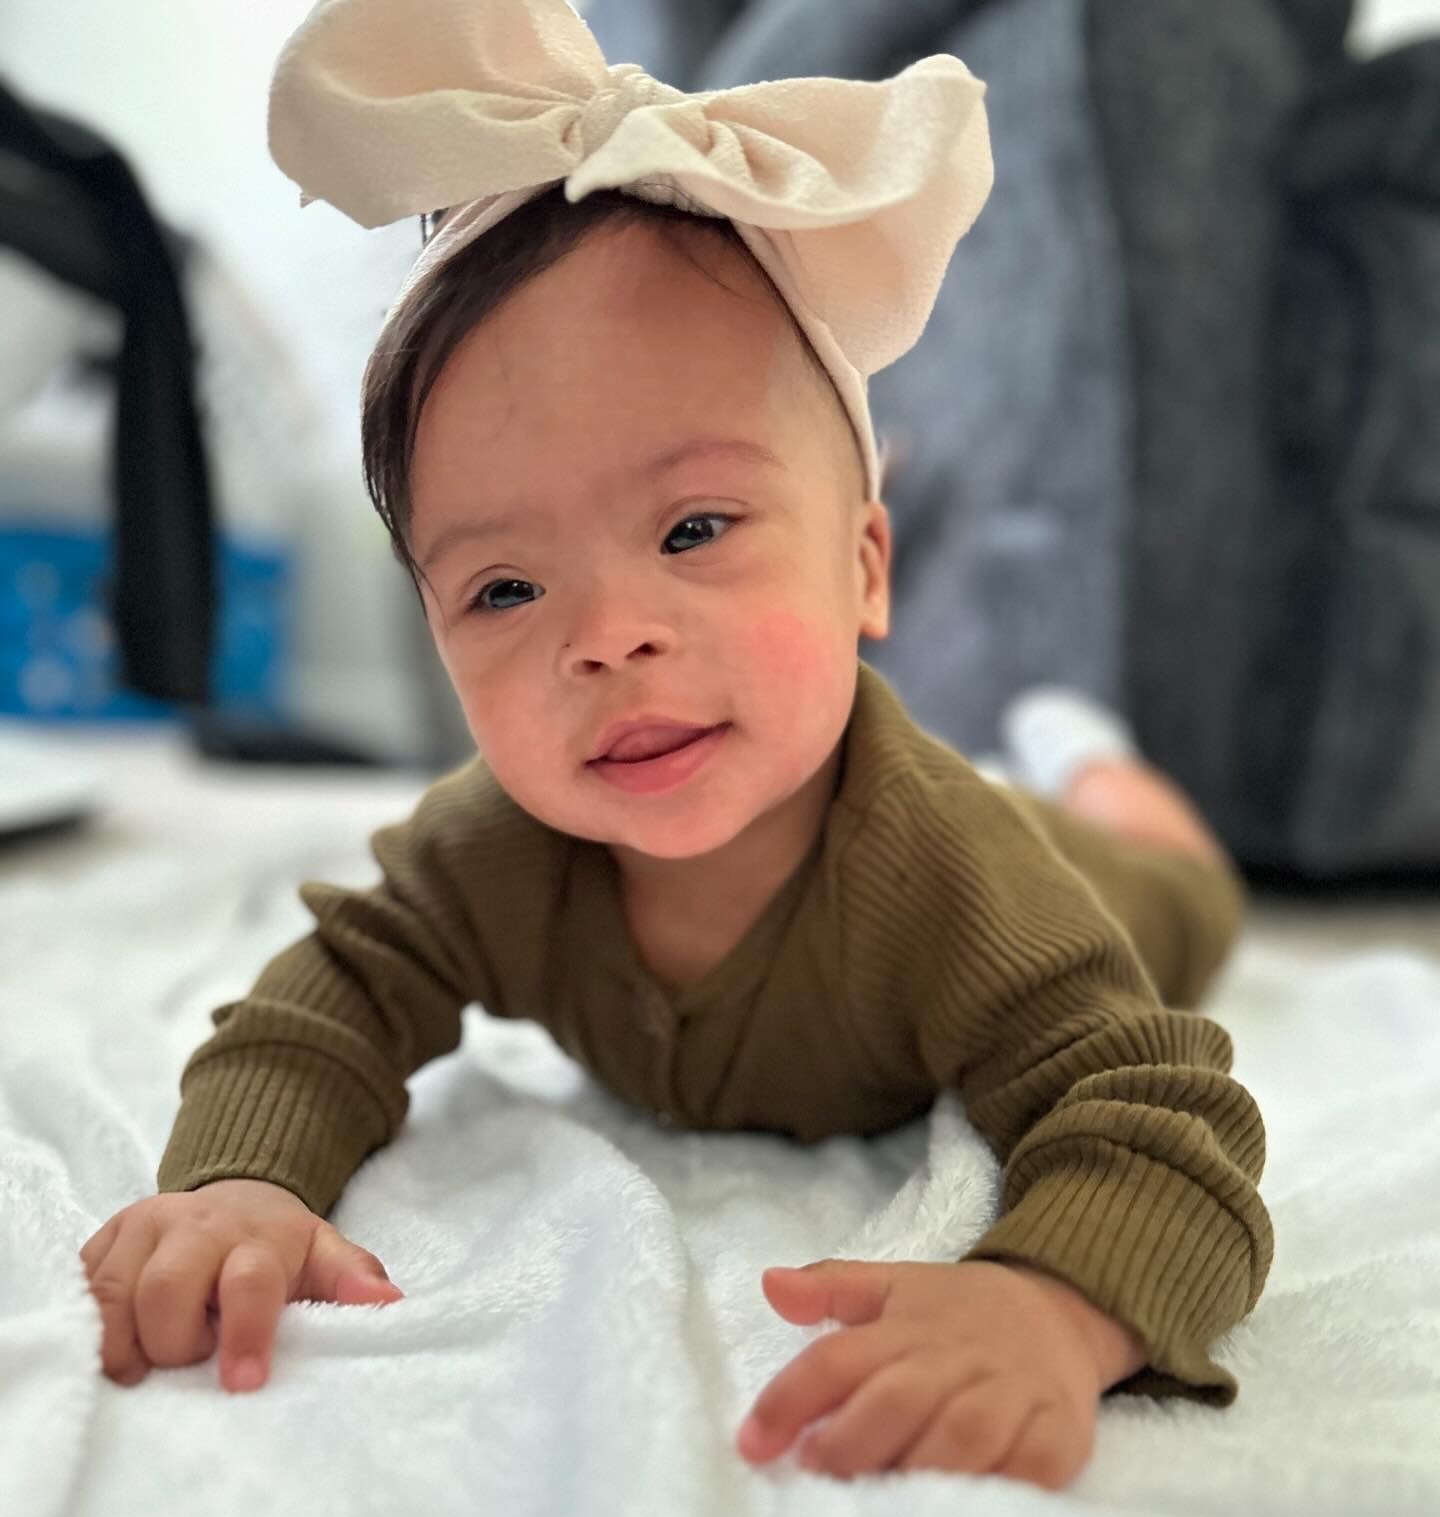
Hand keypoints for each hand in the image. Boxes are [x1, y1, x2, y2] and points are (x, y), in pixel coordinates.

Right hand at [78, 1178, 403, 1393]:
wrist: (235, 1192)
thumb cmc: (278, 1242)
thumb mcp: (325, 1252)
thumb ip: (354, 1276)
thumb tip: (390, 1301)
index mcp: (254, 1236)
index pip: (248, 1283)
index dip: (245, 1334)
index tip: (245, 1382)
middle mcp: (192, 1224)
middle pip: (164, 1294)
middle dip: (176, 1343)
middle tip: (197, 1351)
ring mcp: (142, 1227)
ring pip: (111, 1298)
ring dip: (127, 1343)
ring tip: (155, 1352)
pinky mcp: (103, 1239)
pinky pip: (79, 1291)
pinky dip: (92, 1327)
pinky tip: (117, 1337)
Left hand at [737, 1257, 1146, 1488]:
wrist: (1058, 1311)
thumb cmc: (957, 1312)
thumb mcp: (892, 1286)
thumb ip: (829, 1287)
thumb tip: (769, 1284)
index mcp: (907, 1325)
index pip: (838, 1359)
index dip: (789, 1400)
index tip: (751, 1443)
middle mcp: (956, 1358)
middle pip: (897, 1400)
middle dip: (849, 1443)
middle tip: (813, 1474)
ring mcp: (1011, 1395)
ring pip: (961, 1438)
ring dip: (915, 1470)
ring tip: (875, 1500)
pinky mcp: (1060, 1433)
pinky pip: (1031, 1468)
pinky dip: (996, 1488)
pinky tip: (958, 1504)